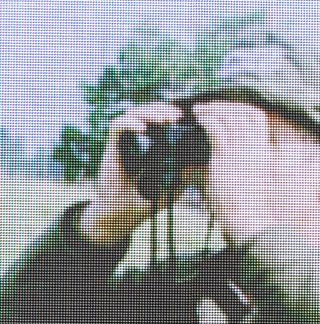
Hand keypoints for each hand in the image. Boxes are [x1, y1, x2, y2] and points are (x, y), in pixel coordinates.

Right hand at [78, 101, 180, 244]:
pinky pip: (117, 127)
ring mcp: (125, 142)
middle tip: (176, 116)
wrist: (122, 214)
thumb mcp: (174, 185)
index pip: (162, 119)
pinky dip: (129, 123)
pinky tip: (141, 129)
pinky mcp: (112, 147)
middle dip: (163, 109)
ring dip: (149, 111)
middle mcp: (139, 140)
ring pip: (134, 113)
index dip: (173, 113)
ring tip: (163, 118)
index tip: (186, 118)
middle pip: (149, 112)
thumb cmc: (148, 200)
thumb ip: (186, 173)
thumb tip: (204, 160)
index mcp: (154, 145)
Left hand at [195, 100, 288, 241]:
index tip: (226, 110)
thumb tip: (196, 168)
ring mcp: (241, 151)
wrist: (248, 220)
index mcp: (263, 152)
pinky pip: (215, 128)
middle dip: (224, 106)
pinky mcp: (225, 157)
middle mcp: (255, 148)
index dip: (241, 109)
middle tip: (207, 107)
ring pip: (228, 117)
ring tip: (198, 110)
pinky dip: (206, 119)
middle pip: (242, 113)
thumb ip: (225, 169)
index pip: (257, 118)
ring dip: (212, 110)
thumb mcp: (241, 182)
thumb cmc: (245, 206)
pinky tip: (198, 118)